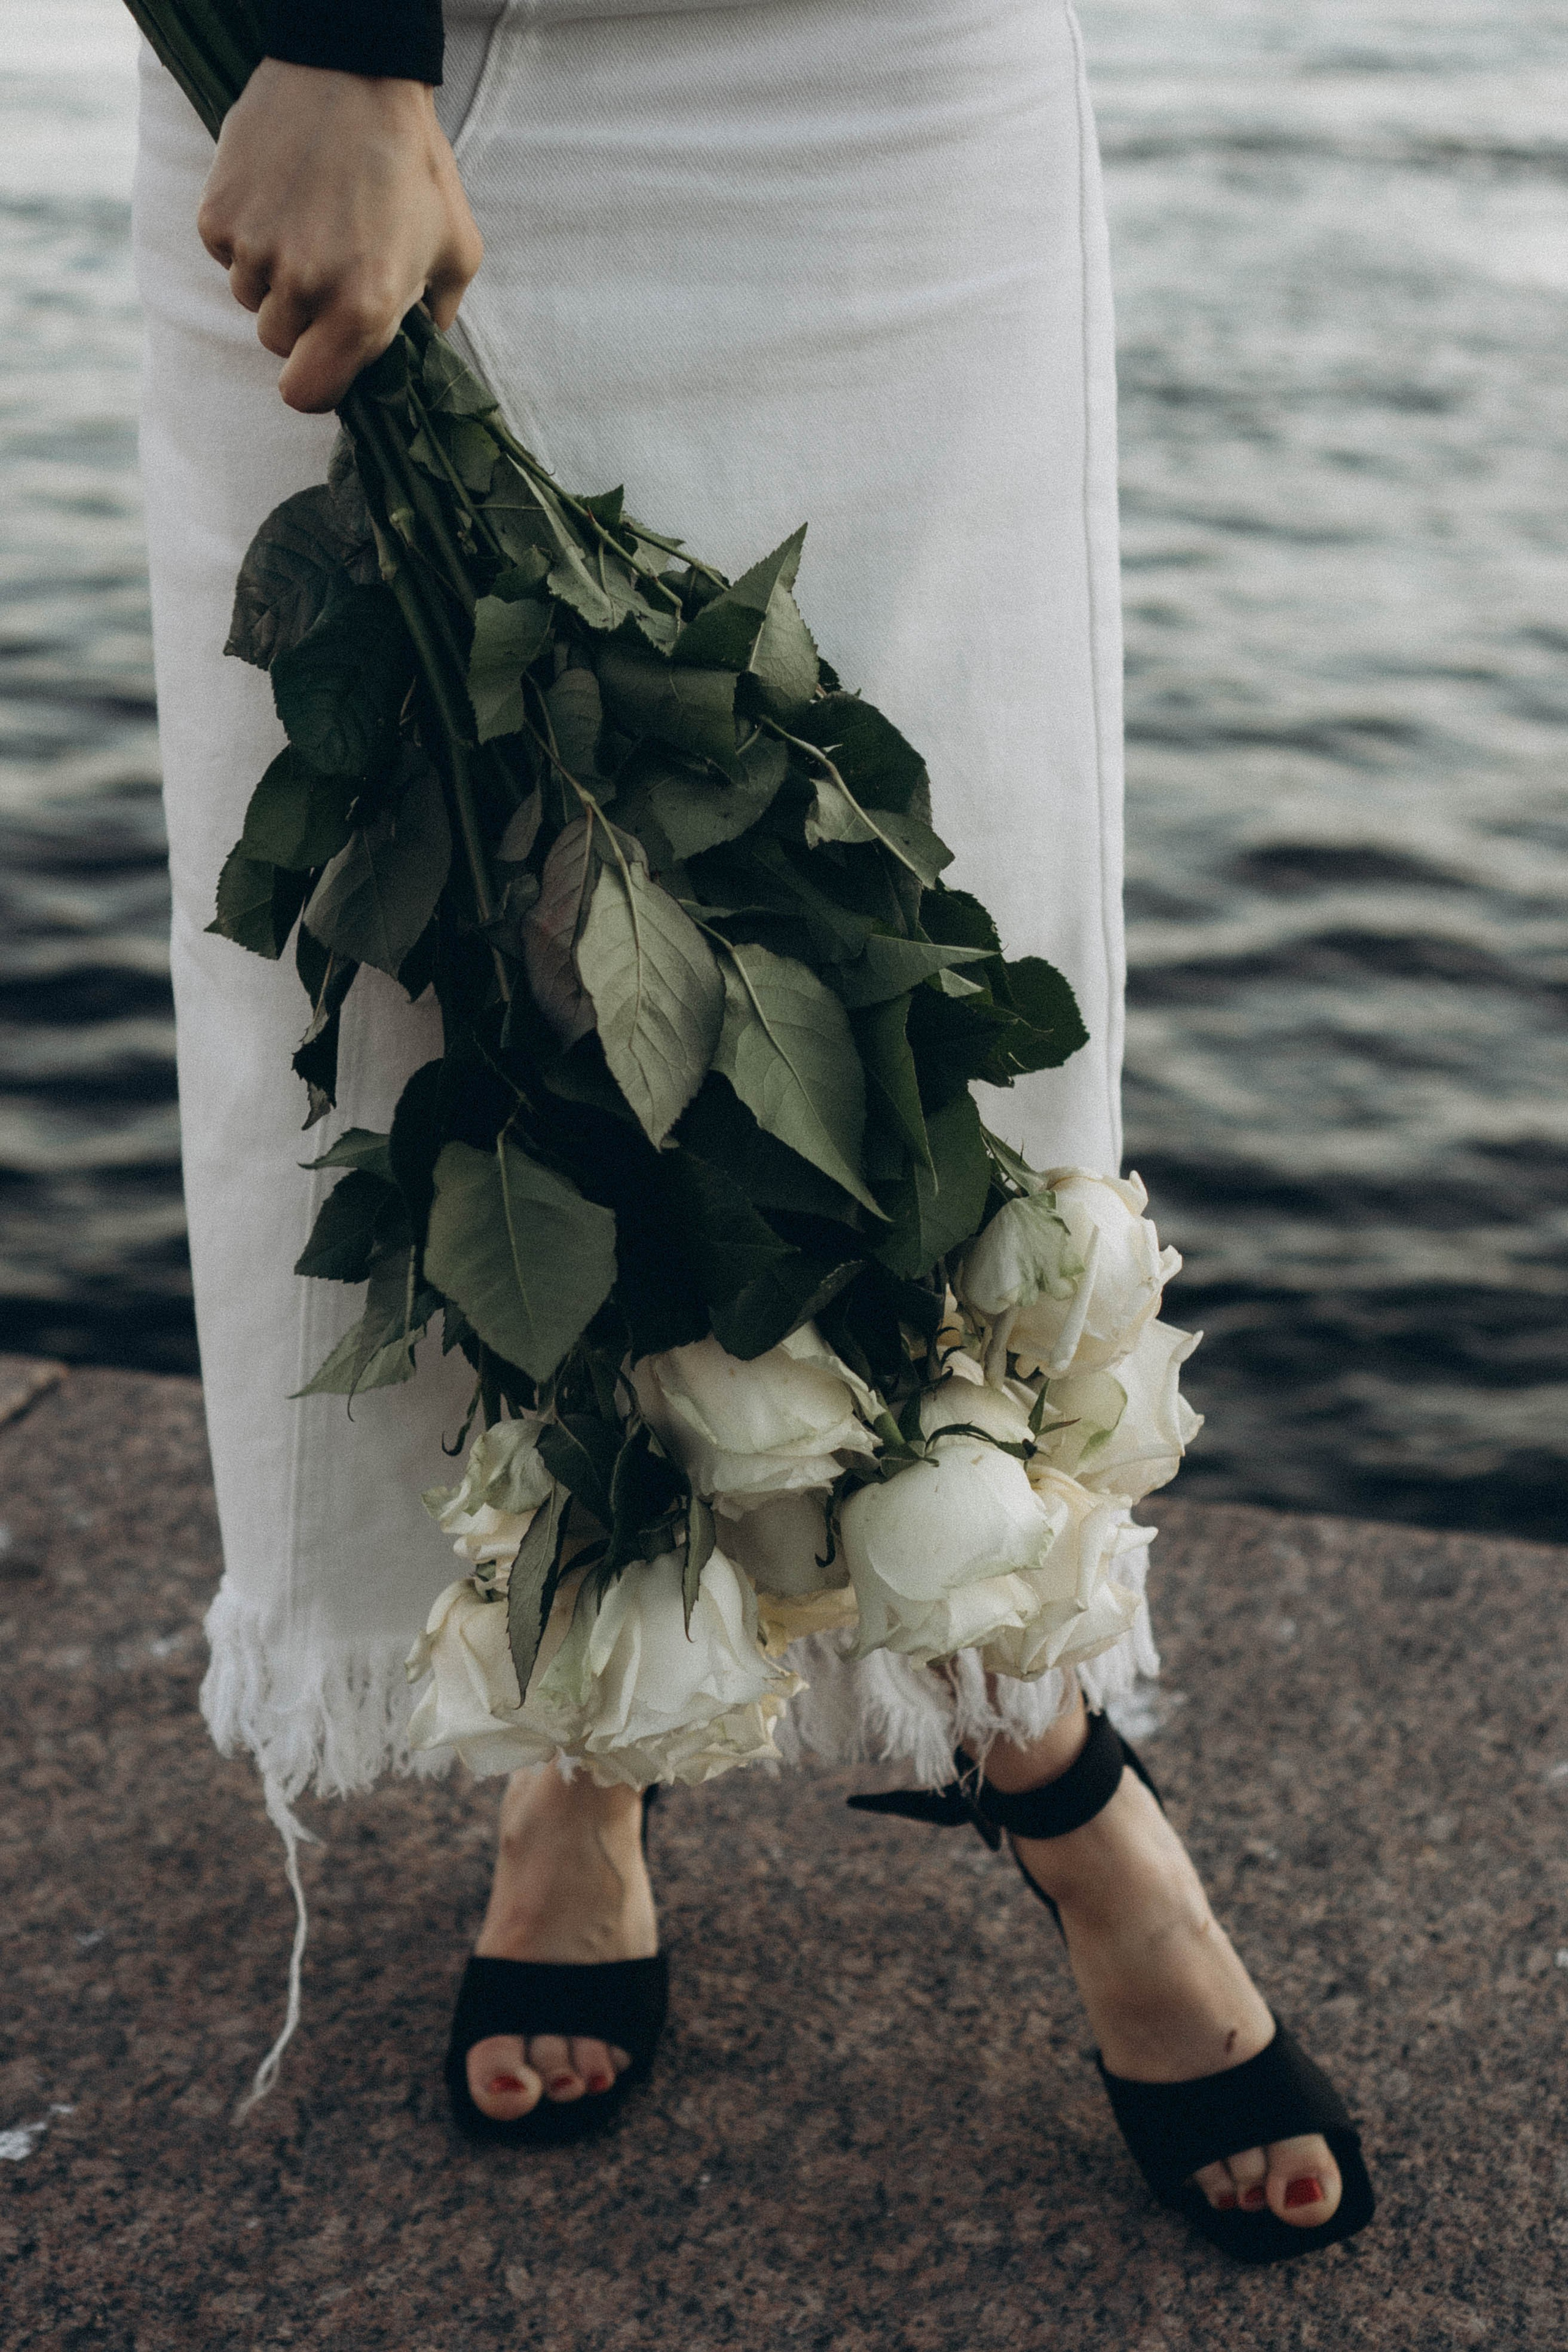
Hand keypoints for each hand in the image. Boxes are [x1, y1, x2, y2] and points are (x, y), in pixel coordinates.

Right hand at [197, 60, 483, 413]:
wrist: (353, 71)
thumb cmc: (415, 163)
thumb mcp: (457, 249)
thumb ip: (439, 317)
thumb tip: (418, 353)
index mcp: (362, 309)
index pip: (308, 393)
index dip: (316, 383)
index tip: (327, 359)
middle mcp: (302, 288)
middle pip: (279, 343)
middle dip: (302, 320)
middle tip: (331, 267)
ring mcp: (254, 250)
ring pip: (250, 297)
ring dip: (273, 275)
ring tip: (310, 220)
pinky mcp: (218, 213)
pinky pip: (225, 253)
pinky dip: (246, 234)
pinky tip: (280, 196)